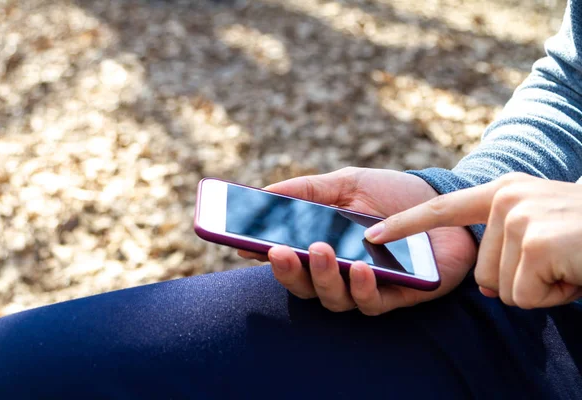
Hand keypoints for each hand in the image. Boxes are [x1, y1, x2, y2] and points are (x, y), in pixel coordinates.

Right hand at [238, 167, 476, 314]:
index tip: (240, 242)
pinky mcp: (397, 296)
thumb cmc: (393, 195)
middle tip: (278, 250)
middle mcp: (340, 272)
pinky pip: (372, 303)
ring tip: (320, 251)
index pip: (287, 258)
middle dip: (289, 271)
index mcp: (323, 248)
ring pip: (334, 298)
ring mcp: (367, 286)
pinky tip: (362, 267)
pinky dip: (364, 288)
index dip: (263, 255)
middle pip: (304, 286)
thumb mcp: (347, 183)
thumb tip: (263, 194)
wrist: (445, 201)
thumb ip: (307, 190)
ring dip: (323, 277)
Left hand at [366, 172, 581, 308]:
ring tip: (570, 262)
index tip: (370, 234)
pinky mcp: (535, 241)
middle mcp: (506, 198)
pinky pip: (525, 296)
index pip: (442, 209)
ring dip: (542, 289)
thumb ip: (505, 245)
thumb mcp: (543, 228)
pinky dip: (555, 296)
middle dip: (522, 283)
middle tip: (560, 261)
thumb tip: (488, 290)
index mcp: (504, 192)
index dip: (404, 225)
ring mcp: (519, 217)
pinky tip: (575, 271)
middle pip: (481, 275)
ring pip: (504, 289)